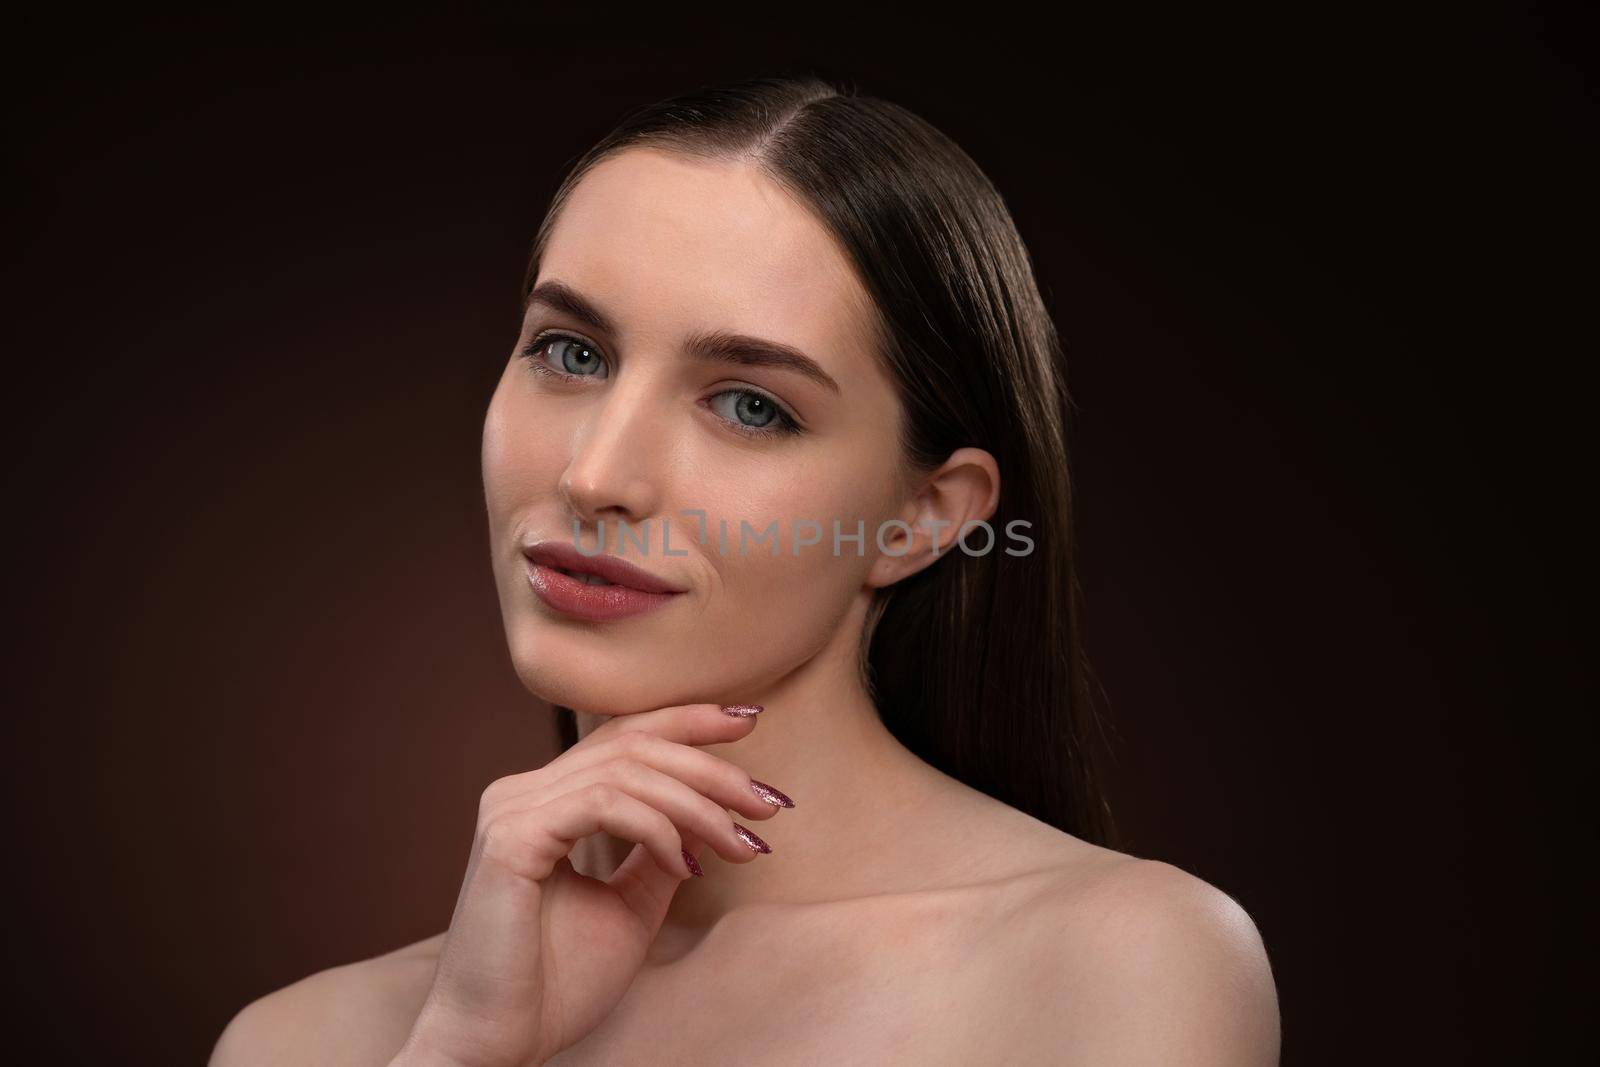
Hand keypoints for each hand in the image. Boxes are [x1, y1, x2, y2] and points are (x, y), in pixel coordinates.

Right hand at [389, 702, 786, 1066]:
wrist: (499, 1043)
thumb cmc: (556, 985)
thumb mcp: (630, 905)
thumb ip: (660, 853)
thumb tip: (708, 817)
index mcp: (543, 800)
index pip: (622, 736)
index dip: (687, 721)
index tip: (751, 724)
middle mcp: (521, 792)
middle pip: (633, 744)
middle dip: (712, 768)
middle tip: (769, 804)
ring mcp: (511, 810)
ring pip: (628, 771)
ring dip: (699, 804)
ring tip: (741, 844)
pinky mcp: (510, 838)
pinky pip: (605, 805)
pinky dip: (659, 828)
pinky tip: (688, 865)